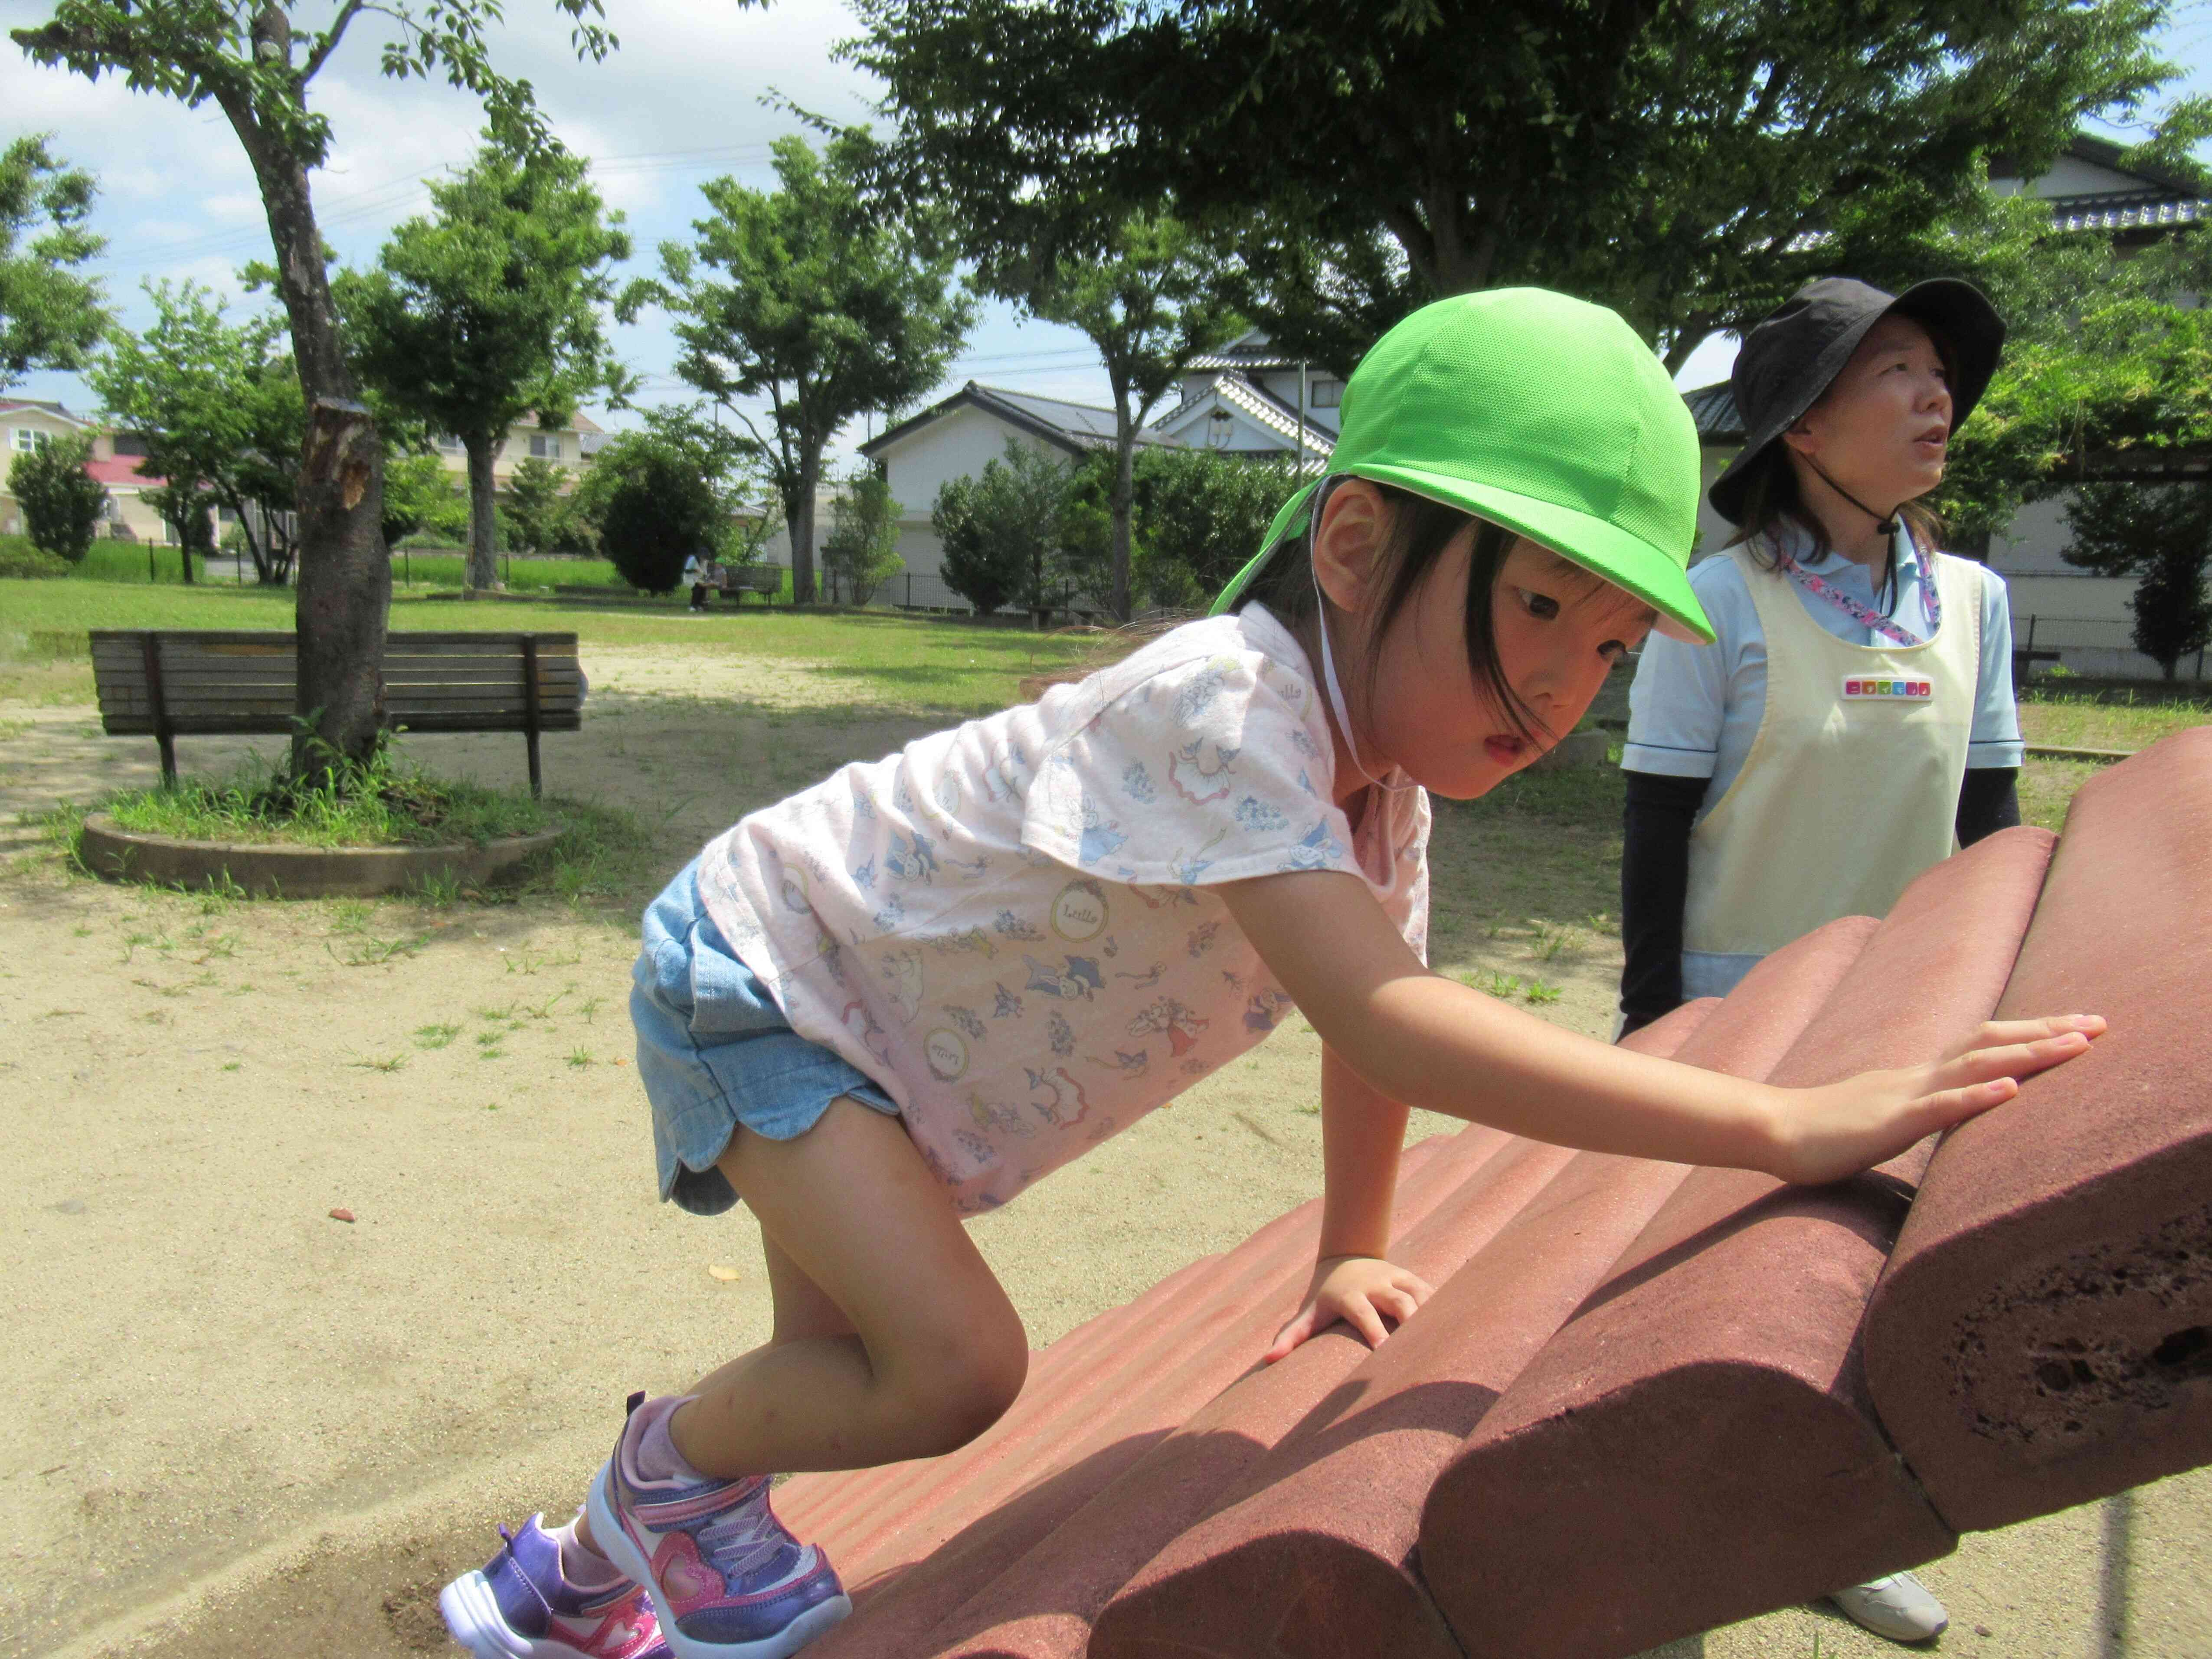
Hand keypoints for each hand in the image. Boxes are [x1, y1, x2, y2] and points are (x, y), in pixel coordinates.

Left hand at [1263, 1254, 1434, 1364]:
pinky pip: (1430, 1291)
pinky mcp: (1410, 1278)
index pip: (1364, 1314)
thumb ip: (1290, 1336)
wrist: (1343, 1257)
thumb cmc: (1324, 1296)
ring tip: (1444, 1341)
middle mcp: (1375, 1285)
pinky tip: (1454, 1328)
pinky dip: (1441, 1307)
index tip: (1383, 1354)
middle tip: (1423, 1351)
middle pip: (1399, 1302)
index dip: (1374, 1331)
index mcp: (1350, 1295)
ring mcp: (1395, 1279)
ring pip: (1419, 1294)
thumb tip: (1268, 1359)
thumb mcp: (1308, 1312)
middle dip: (1411, 1324)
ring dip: (1430, 1315)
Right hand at [1768, 1015, 2105, 1185]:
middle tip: (2100, 1023)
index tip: (2077, 1027)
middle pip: (1990, 1044)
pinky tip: (2010, 1089)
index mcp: (1917, 1078)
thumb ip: (1918, 1110)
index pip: (1982, 1047)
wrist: (1773, 1130)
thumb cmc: (1823, 1132)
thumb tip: (1950, 1110)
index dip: (2030, 1035)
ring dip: (2028, 1055)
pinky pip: (1939, 1108)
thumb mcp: (1884, 1117)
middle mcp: (1918, 1077)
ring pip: (1975, 1068)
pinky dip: (1978, 1096)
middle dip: (2047, 1033)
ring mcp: (1905, 1096)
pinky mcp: (1890, 1124)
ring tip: (2075, 1046)